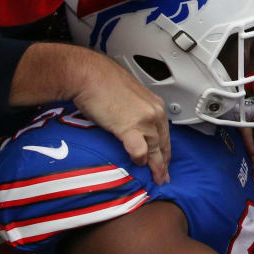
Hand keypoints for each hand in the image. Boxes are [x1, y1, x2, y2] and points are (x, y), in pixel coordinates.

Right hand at [10, 43, 171, 184]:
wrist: (88, 74)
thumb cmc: (101, 81)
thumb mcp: (127, 95)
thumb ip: (134, 109)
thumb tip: (130, 122)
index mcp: (154, 104)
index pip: (164, 132)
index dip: (165, 149)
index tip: (165, 160)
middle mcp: (154, 112)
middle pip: (163, 143)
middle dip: (164, 162)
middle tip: (164, 177)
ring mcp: (144, 120)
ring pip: (155, 150)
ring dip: (155, 167)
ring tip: (156, 179)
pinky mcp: (130, 127)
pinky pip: (140, 151)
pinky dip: (139, 160)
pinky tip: (137, 164)